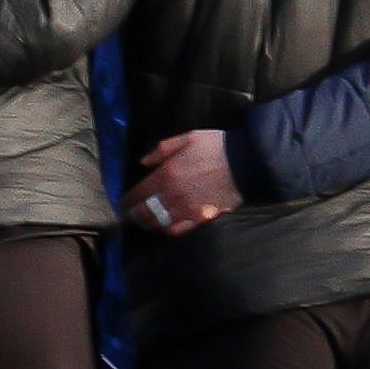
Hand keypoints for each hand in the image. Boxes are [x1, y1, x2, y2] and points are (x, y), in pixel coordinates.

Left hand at [125, 126, 242, 236]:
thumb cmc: (216, 147)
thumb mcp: (187, 138)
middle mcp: (172, 195)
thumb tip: (144, 162)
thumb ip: (162, 150)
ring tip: (147, 221)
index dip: (128, 199)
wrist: (245, 163)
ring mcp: (186, 209)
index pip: (139, 193)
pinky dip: (169, 229)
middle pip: (145, 212)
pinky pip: (179, 230)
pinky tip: (167, 226)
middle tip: (132, 214)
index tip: (124, 201)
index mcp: (166, 175)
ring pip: (159, 223)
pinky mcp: (201, 218)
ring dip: (150, 223)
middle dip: (135, 214)